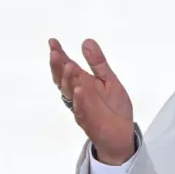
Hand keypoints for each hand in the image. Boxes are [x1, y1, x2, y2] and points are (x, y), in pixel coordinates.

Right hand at [49, 38, 135, 163]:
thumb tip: (86, 41)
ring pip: (70, 93)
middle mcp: (77, 95)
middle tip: (55, 53)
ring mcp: (81, 108)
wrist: (122, 132)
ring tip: (69, 66)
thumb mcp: (108, 79)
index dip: (59, 55)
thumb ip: (97, 62)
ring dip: (68, 80)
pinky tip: (79, 90)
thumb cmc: (113, 106)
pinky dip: (80, 100)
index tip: (52, 42)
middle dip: (58, 67)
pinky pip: (82, 110)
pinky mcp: (89, 121)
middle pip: (63, 79)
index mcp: (82, 83)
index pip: (67, 67)